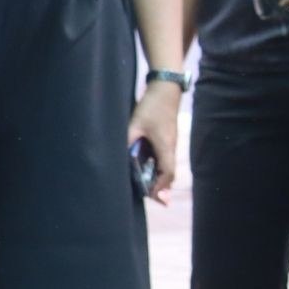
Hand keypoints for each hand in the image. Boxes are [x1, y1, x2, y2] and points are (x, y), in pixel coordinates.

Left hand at [128, 80, 180, 204]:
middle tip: (155, 200)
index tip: (152, 196)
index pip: (167, 173)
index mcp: (165, 146)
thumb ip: (128, 140)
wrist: (165, 89)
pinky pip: (165, 158)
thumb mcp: (135, 124)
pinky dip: (159, 168)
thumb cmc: (151, 106)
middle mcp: (171, 146)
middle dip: (162, 187)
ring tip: (151, 190)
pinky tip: (150, 172)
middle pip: (169, 173)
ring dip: (160, 179)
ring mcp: (171, 142)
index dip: (160, 186)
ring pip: (168, 166)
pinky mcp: (168, 138)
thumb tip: (117, 155)